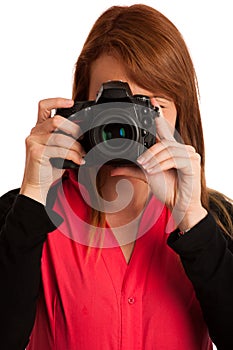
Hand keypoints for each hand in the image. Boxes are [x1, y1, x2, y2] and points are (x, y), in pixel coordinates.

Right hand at [20, 98, 85, 203]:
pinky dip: (73, 155)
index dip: (57, 101)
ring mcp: (33, 141)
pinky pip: (60, 149)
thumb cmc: (50, 167)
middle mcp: (35, 132)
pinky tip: (79, 161)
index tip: (71, 102)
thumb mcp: (60, 148)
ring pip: (60, 136)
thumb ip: (66, 138)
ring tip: (82, 154)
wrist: (38, 185)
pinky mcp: (36, 152)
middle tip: (82, 140)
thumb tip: (84, 133)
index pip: (44, 106)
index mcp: (40, 128)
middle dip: (74, 129)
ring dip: (76, 146)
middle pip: (57, 120)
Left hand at [110, 105, 206, 230]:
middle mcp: (182, 149)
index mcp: (172, 149)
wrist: (180, 206)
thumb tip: (112, 169)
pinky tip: (155, 171)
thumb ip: (131, 170)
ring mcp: (190, 155)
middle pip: (163, 142)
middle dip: (150, 153)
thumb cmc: (168, 190)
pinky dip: (162, 164)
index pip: (165, 130)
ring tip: (146, 169)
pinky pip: (175, 159)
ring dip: (154, 159)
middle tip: (141, 163)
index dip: (159, 116)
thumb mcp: (147, 176)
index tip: (152, 103)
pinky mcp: (193, 163)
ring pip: (168, 149)